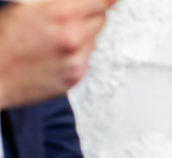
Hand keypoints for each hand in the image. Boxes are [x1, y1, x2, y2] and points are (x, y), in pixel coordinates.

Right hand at [0, 0, 117, 108]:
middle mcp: (74, 39)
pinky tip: (56, 48)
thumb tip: (75, 2)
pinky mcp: (76, 76)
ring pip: (94, 38)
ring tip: (57, 32)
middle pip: (101, 17)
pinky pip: (86, 57)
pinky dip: (77, 50)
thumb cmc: (2, 41)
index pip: (103, 1)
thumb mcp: (26, 7)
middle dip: (90, 11)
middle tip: (71, 11)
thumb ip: (57, 3)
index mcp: (63, 15)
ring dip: (83, 31)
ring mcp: (77, 60)